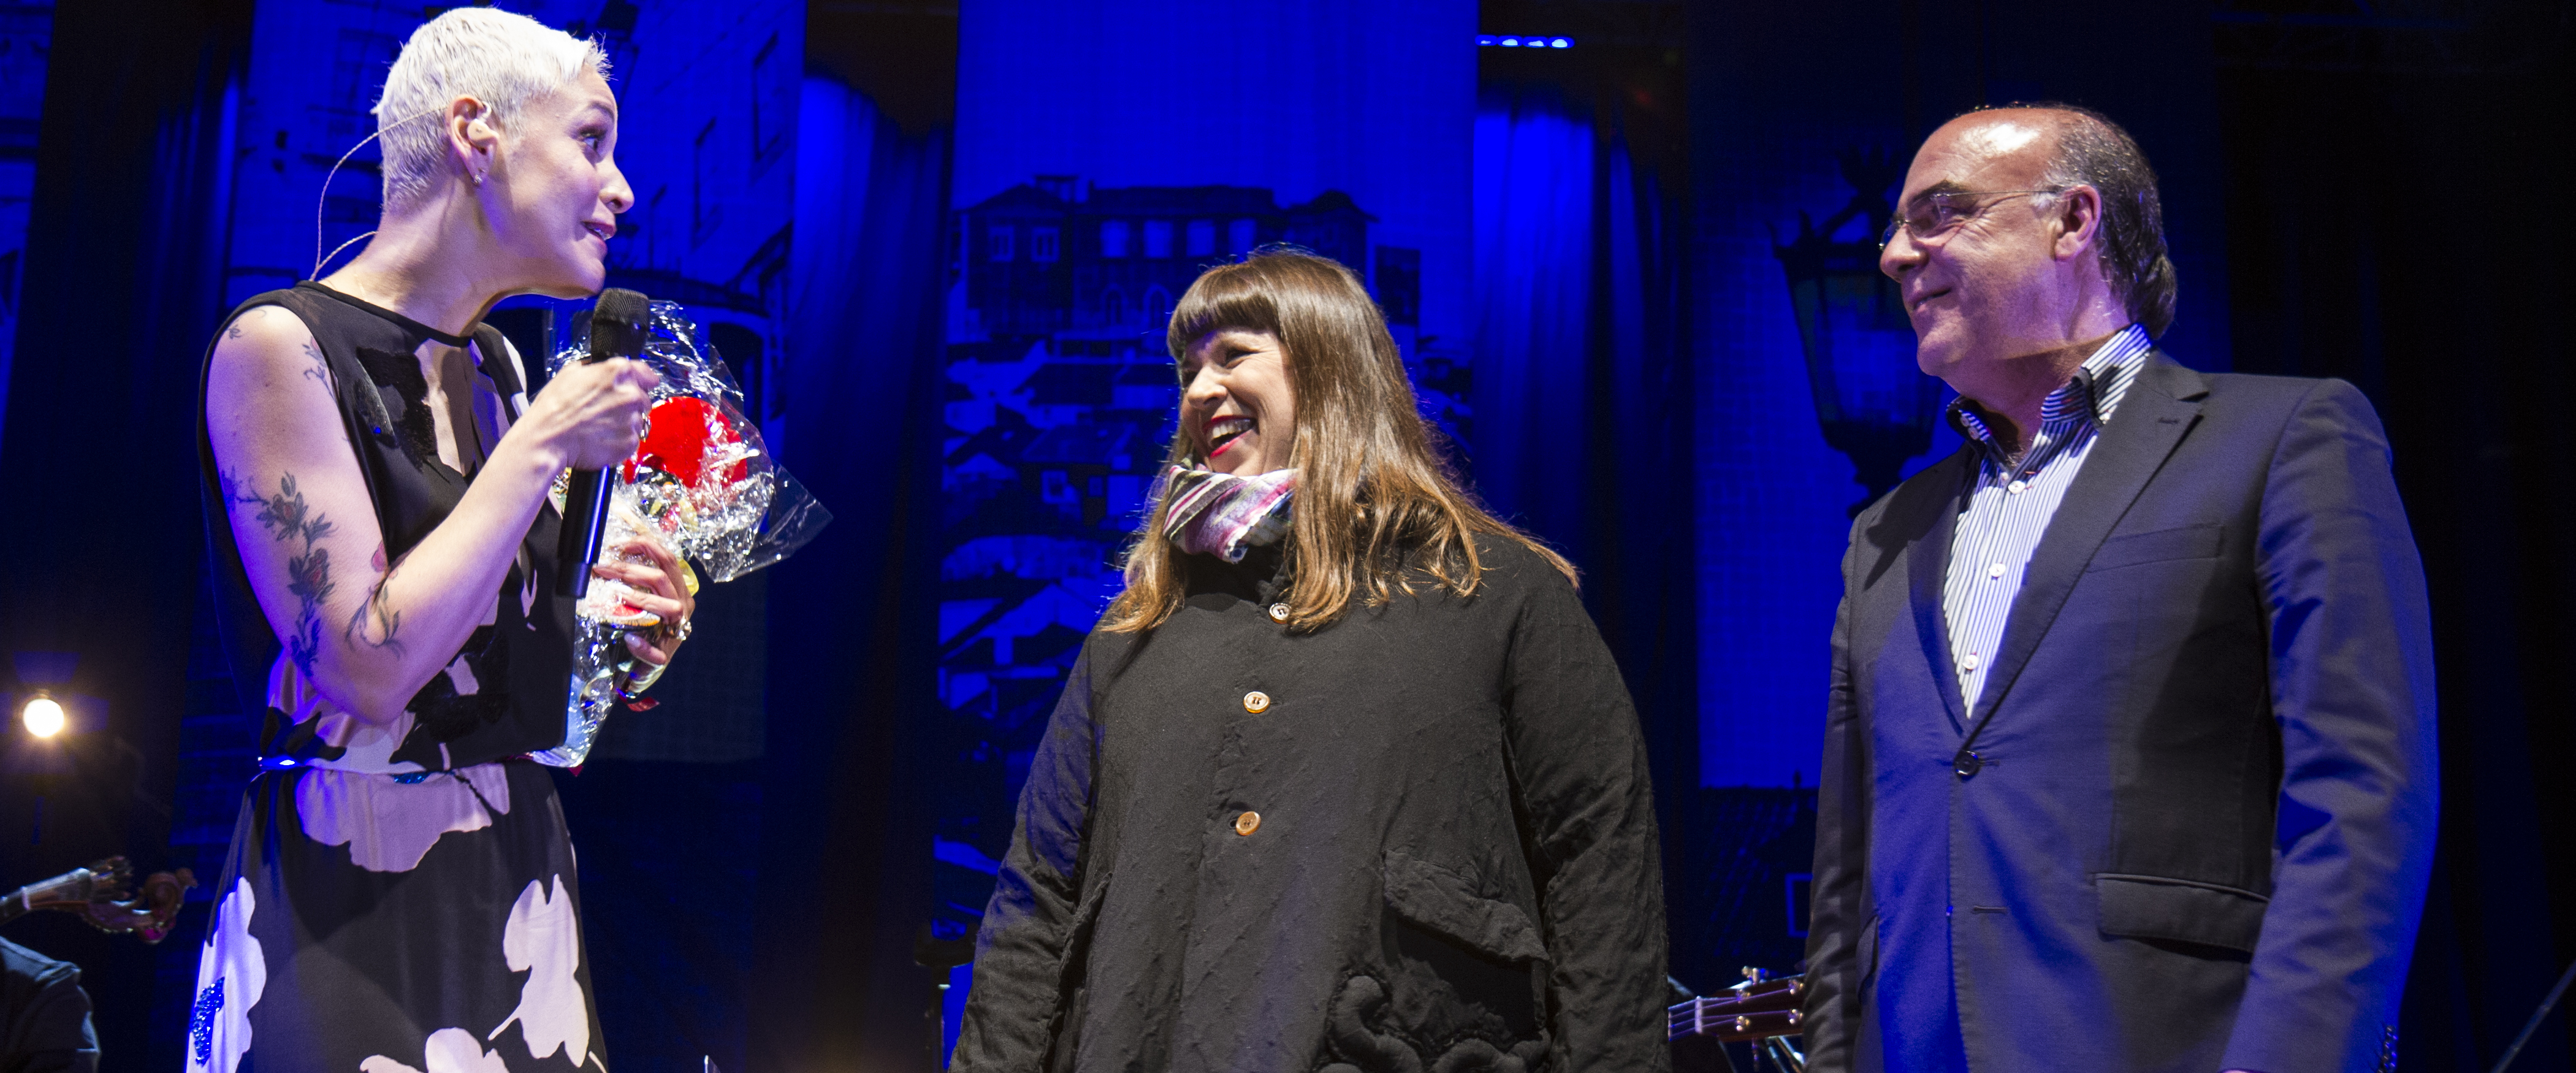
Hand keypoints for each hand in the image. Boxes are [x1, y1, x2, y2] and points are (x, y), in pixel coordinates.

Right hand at [528, 357, 661, 469]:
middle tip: (607, 411)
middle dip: (629, 404)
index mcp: (618, 372)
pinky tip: (602, 438)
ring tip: (600, 425)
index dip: (642, 381)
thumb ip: (596, 367)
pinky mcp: (630, 442)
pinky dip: (621, 441)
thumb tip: (605, 366)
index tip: (641, 386)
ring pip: (638, 420)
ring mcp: (632, 419)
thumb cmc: (554, 408)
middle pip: (643, 399)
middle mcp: (630, 394)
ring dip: (625, 423)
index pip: (647, 374)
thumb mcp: (571, 372)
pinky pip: (633, 440)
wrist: (546, 439)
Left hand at [594, 532, 694, 665]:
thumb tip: (606, 555)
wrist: (640, 668)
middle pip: (663, 578)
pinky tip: (629, 641)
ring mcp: (676, 632)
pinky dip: (642, 646)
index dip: (645, 546)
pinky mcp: (664, 657)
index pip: (668, 559)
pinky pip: (656, 652)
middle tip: (603, 567)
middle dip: (630, 569)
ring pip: (668, 607)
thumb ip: (633, 579)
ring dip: (638, 598)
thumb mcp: (640, 598)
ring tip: (615, 594)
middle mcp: (682, 606)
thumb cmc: (640, 627)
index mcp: (677, 590)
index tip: (618, 544)